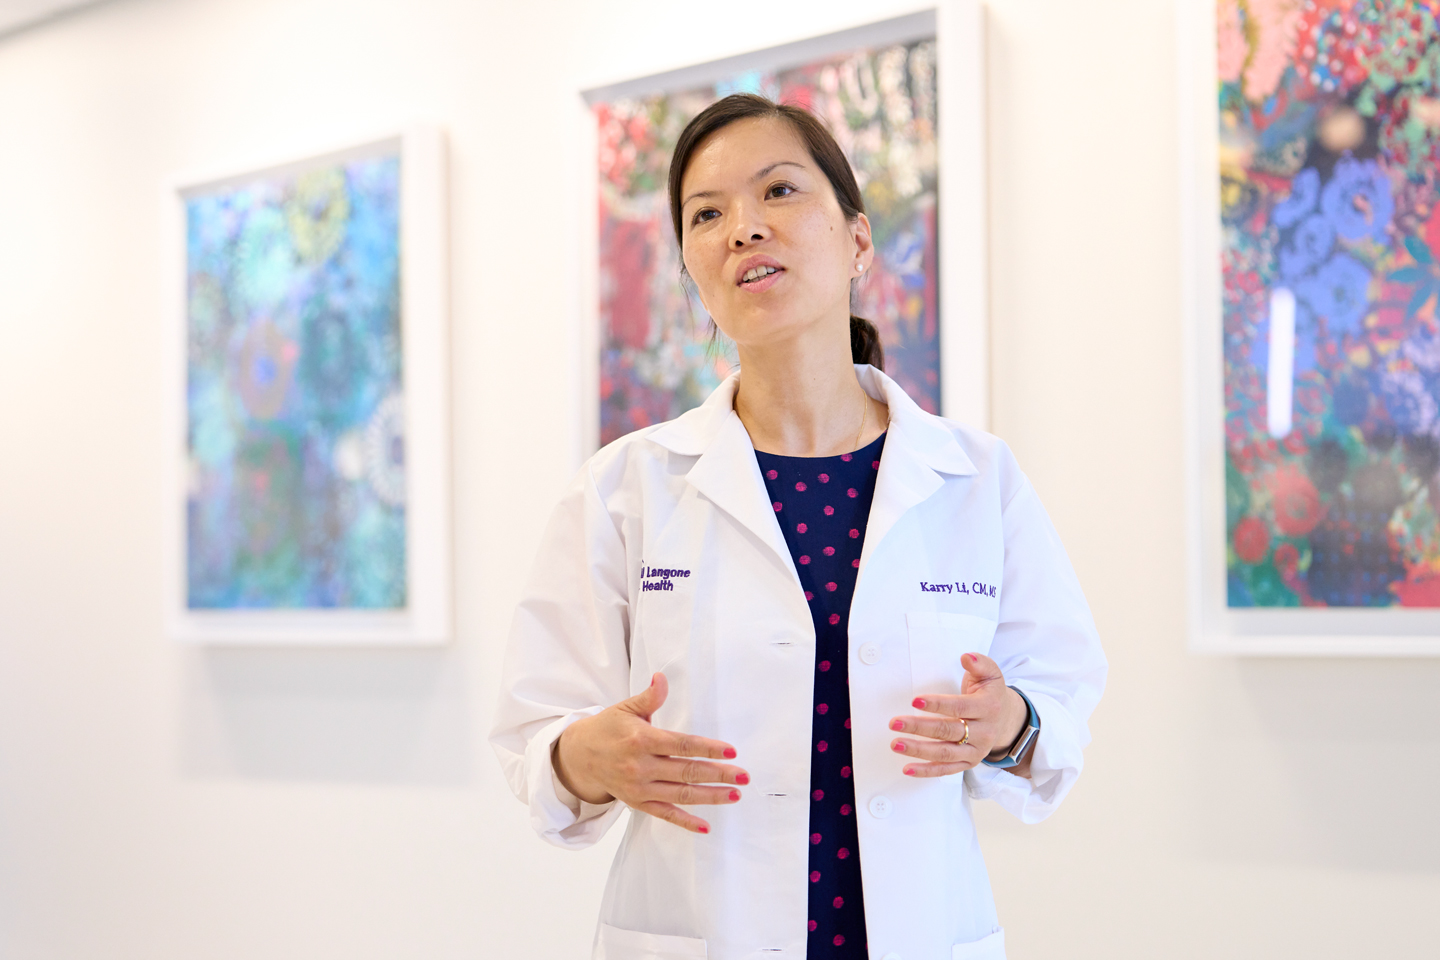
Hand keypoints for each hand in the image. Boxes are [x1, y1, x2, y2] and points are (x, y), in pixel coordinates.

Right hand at [553, 672, 748, 833]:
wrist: (578, 757)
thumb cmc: (607, 729)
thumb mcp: (625, 709)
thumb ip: (649, 697)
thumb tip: (662, 678)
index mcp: (641, 740)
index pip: (681, 745)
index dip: (707, 748)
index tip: (731, 751)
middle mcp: (641, 767)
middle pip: (686, 772)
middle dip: (718, 775)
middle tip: (743, 775)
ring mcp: (640, 788)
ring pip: (681, 795)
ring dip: (710, 797)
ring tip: (735, 795)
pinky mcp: (638, 803)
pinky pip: (665, 815)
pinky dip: (685, 822)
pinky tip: (706, 827)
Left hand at [887, 652, 1031, 778]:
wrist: (1006, 720)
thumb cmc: (990, 693)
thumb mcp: (991, 674)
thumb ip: (979, 663)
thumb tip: (966, 657)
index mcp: (988, 707)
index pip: (960, 707)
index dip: (937, 705)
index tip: (915, 701)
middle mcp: (984, 732)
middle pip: (948, 730)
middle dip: (919, 727)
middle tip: (895, 723)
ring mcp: (976, 750)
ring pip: (945, 752)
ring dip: (918, 750)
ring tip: (895, 744)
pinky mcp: (968, 763)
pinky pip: (946, 770)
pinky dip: (926, 771)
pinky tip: (907, 768)